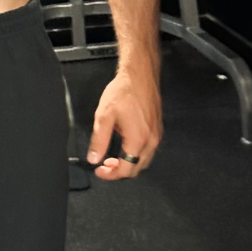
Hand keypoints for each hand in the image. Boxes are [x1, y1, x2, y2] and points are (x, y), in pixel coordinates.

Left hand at [86, 60, 161, 179]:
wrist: (140, 75)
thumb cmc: (123, 92)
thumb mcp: (104, 116)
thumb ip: (99, 140)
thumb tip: (94, 159)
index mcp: (138, 140)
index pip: (126, 169)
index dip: (110, 175)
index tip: (98, 171)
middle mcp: (151, 141)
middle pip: (137, 168)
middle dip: (119, 171)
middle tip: (104, 165)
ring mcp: (156, 135)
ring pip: (144, 160)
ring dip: (128, 163)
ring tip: (112, 158)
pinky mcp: (157, 128)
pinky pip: (148, 150)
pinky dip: (135, 155)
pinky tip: (124, 146)